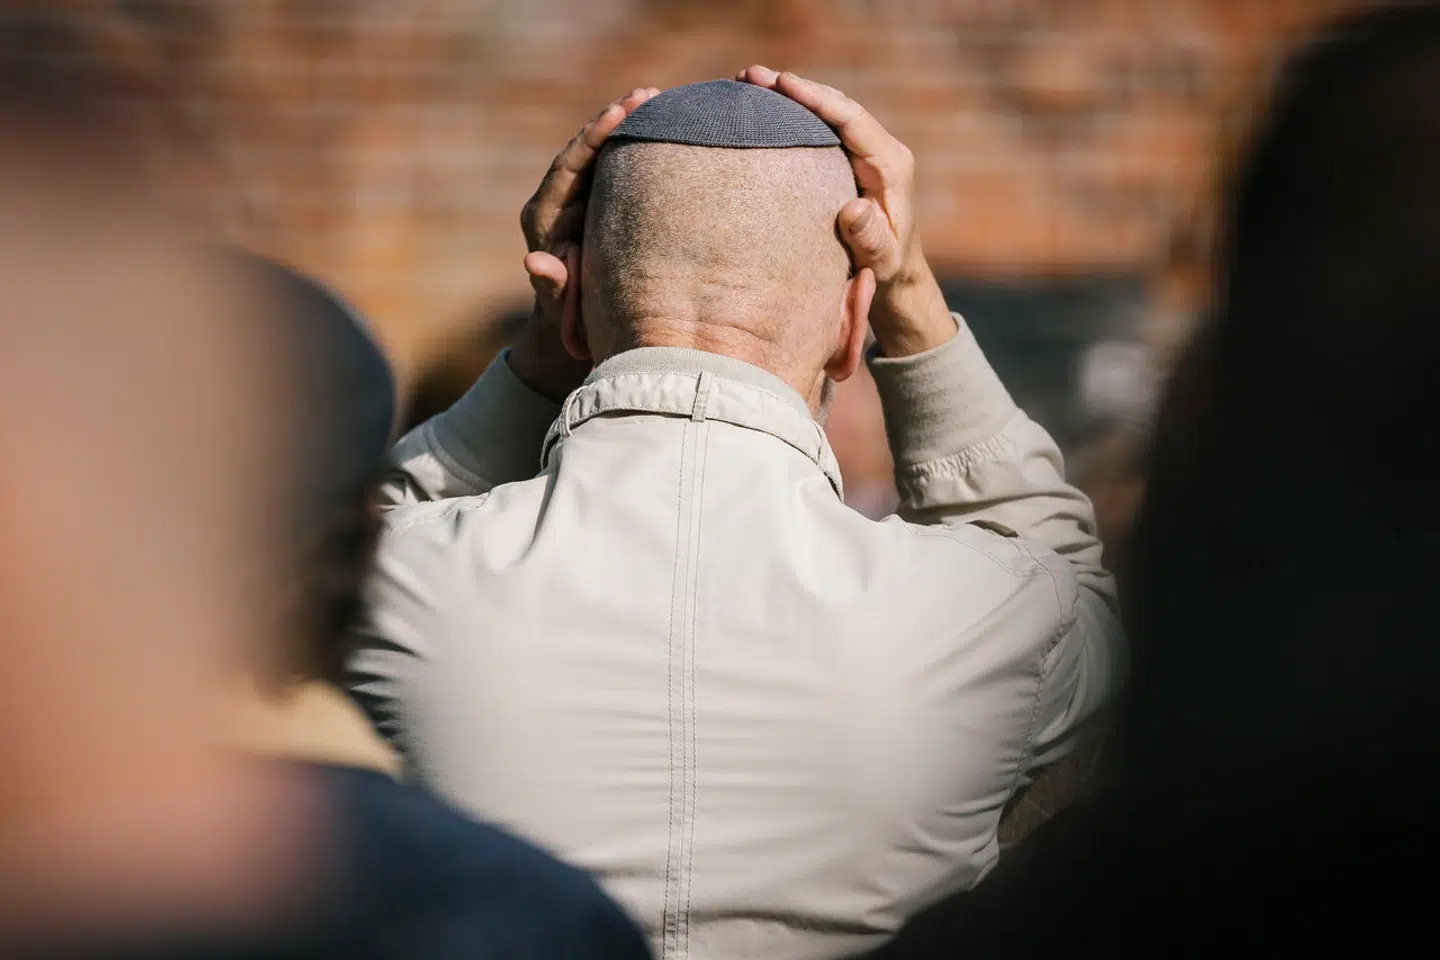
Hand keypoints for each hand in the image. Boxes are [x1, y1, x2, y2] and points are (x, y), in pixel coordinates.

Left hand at [510, 87, 659, 399]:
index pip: (567, 167)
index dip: (592, 137)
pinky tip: (665, 131)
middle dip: (614, 120)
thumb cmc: (564, 324)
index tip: (618, 112)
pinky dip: (637, 150)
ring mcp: (580, 202)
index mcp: (544, 218)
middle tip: (647, 94)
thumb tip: (534, 262)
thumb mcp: (558, 306)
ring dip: (628, 127)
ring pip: (602, 155)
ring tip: (658, 100)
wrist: (569, 334)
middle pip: (585, 150)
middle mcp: (559, 202)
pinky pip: (616, 171)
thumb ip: (550, 283)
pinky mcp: (598, 206)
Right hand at [736, 66, 953, 356]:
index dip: (815, 98)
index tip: (782, 83)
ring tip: (749, 83)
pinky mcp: (852, 159)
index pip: (851, 119)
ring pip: (828, 111)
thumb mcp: (881, 261)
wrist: (896, 273)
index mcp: (890, 165)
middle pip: (837, 105)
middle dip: (795, 87)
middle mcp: (880, 150)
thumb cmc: (887, 270)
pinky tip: (764, 109)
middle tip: (751, 75)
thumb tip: (853, 209)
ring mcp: (866, 152)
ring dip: (791, 96)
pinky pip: (823, 127)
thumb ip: (870, 238)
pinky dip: (794, 114)